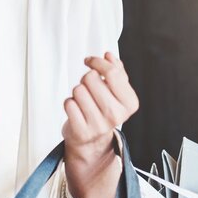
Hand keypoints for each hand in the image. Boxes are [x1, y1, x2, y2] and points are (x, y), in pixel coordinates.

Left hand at [62, 52, 139, 197]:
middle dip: (86, 79)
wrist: (92, 141)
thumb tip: (109, 55)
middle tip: (89, 89)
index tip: (90, 61)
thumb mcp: (115, 92)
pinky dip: (69, 104)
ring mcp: (99, 124)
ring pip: (78, 90)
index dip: (97, 62)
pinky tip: (76, 111)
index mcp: (129, 103)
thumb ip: (116, 72)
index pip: (112, 72)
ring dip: (77, 93)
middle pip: (91, 78)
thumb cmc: (103, 111)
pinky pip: (68, 103)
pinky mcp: (82, 131)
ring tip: (83, 102)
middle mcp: (116, 114)